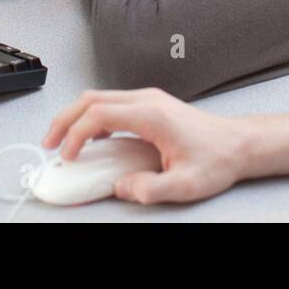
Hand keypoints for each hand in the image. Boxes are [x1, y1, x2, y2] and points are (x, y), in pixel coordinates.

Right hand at [42, 88, 250, 203]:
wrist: (239, 144)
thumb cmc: (217, 159)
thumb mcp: (185, 185)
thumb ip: (150, 189)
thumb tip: (121, 187)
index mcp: (151, 114)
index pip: (99, 115)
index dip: (75, 134)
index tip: (66, 155)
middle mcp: (147, 100)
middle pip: (91, 99)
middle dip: (65, 120)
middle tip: (49, 144)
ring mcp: (148, 99)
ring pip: (99, 98)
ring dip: (77, 118)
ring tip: (64, 143)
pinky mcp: (151, 105)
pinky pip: (112, 104)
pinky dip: (93, 118)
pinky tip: (92, 140)